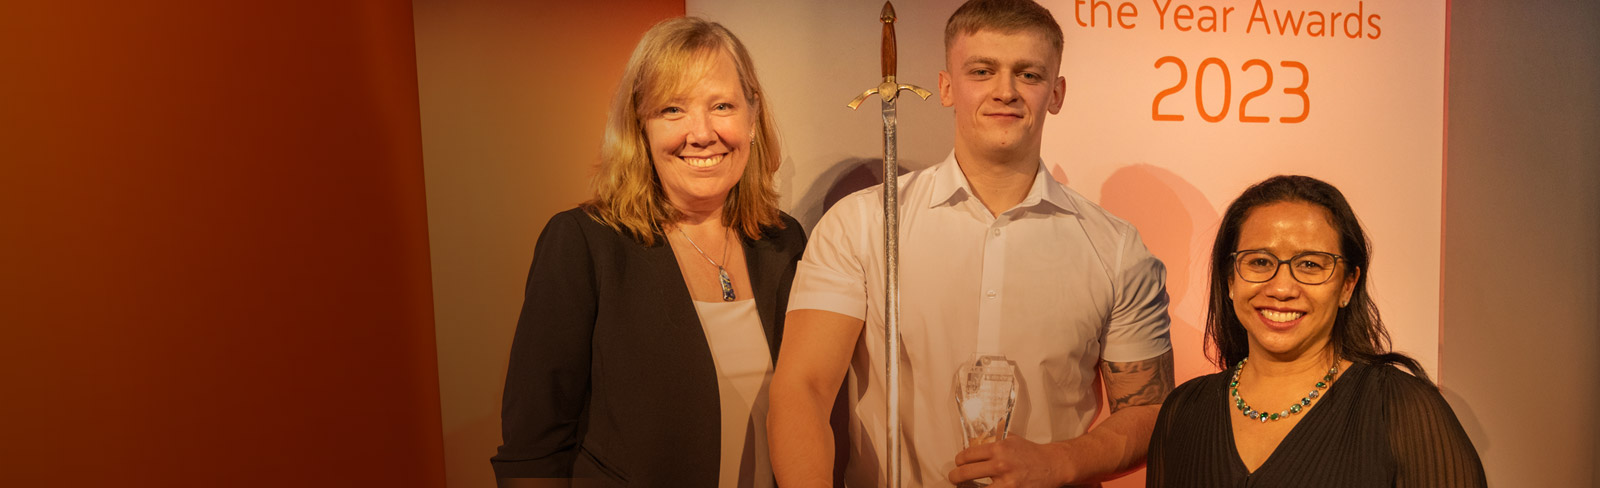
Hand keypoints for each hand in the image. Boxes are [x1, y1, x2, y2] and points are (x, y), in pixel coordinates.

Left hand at [947, 437, 1074, 487]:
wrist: (1052, 465)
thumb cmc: (1031, 452)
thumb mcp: (1012, 439)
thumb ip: (994, 438)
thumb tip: (975, 438)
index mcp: (998, 449)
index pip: (967, 455)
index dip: (959, 460)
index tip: (958, 463)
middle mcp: (1000, 465)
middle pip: (965, 473)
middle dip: (955, 476)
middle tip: (954, 477)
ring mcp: (1006, 482)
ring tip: (963, 487)